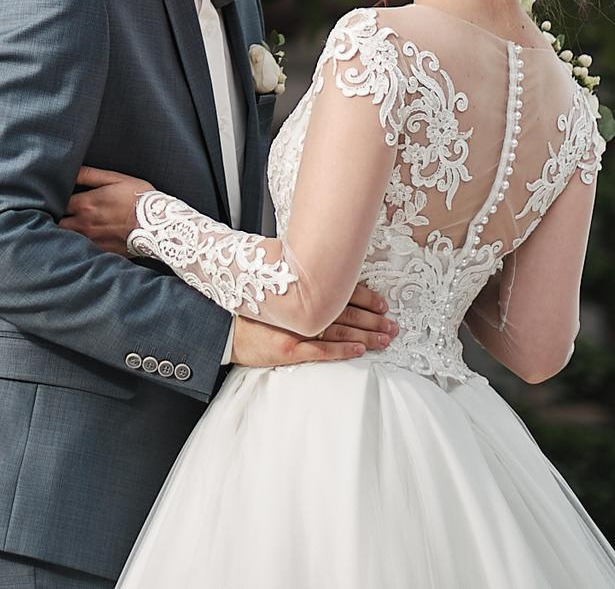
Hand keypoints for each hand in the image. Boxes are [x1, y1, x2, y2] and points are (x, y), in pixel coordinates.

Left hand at [58, 167, 153, 255]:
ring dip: (66, 231)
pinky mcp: (102, 251)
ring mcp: (93, 240)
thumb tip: (70, 170)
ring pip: (68, 238)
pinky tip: (83, 239)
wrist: (160, 225)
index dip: (54, 198)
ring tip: (68, 225)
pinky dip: (79, 244)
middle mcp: (85, 224)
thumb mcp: (115, 179)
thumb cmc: (139, 198)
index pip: (57, 202)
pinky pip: (83, 249)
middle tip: (58, 212)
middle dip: (56, 217)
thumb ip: (89, 175)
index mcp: (85, 204)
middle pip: (58, 223)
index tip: (55, 196)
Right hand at [227, 285, 401, 367]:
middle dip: (373, 319)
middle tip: (393, 325)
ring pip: (339, 332)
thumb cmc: (246, 304)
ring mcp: (296, 330)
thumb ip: (293, 274)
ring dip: (366, 335)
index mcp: (300, 291)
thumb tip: (315, 263)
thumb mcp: (269, 280)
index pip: (339, 292)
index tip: (382, 303)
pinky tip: (360, 350)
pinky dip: (342, 350)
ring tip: (386, 338)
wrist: (222, 326)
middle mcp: (301, 309)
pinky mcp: (289, 350)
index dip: (364, 297)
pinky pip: (321, 351)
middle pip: (345, 313)